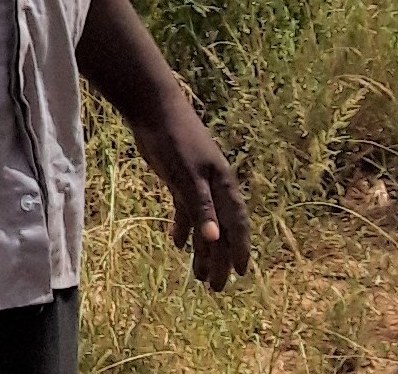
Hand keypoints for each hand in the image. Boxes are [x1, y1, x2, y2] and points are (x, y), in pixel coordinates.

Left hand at [128, 99, 250, 290]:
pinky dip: (183, 228)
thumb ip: (201, 207)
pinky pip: (186, 211)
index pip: (236, 225)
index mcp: (223, 186)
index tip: (242, 273)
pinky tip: (177, 244)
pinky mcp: (179, 181)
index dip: (240, 249)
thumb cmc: (176, 140)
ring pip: (203, 224)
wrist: (155, 109)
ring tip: (198, 277)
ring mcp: (197, 185)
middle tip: (216, 288)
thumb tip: (215, 240)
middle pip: (220, 230)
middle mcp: (214, 188)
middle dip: (220, 259)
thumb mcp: (189, 175)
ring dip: (201, 249)